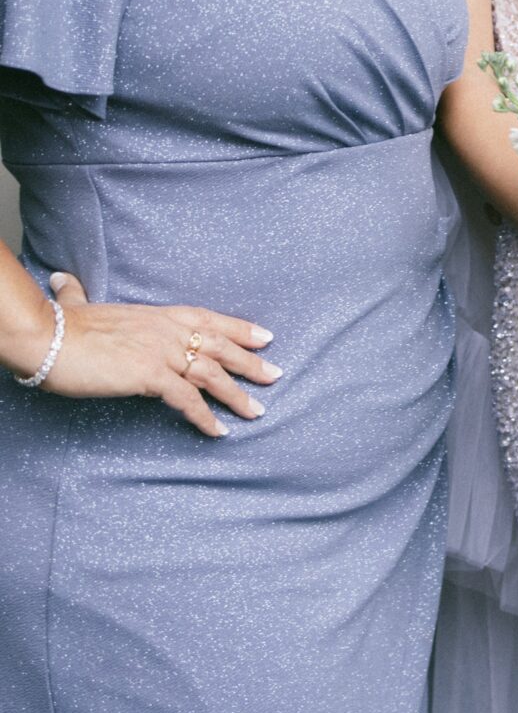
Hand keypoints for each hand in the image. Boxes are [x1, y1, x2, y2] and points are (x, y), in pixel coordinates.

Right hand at [45, 271, 280, 439]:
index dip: (239, 329)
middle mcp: (165, 330)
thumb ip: (78, 296)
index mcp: (156, 315)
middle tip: (275, 376)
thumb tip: (65, 282)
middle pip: (220, 346)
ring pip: (212, 374)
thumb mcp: (78, 307)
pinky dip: (205, 417)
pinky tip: (218, 431)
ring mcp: (160, 352)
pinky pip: (187, 399)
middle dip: (250, 362)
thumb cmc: (60, 326)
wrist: (47, 338)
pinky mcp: (150, 375)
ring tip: (256, 411)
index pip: (208, 319)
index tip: (265, 337)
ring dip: (236, 395)